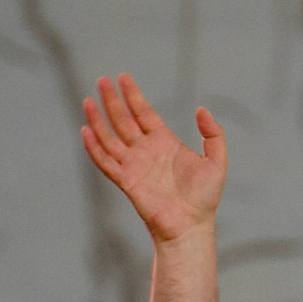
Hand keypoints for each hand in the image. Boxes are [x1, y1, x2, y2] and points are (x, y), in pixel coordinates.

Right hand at [80, 73, 225, 243]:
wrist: (191, 225)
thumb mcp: (216, 162)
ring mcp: (133, 165)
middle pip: (123, 120)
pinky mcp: (125, 180)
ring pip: (109, 137)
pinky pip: (105, 161)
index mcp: (164, 142)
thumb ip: (213, 135)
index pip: (143, 113)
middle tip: (102, 80)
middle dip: (112, 100)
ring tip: (88, 100)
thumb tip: (201, 110)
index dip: (133, 95)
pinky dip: (94, 147)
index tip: (123, 77)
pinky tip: (86, 131)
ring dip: (97, 119)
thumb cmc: (204, 197)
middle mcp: (145, 150)